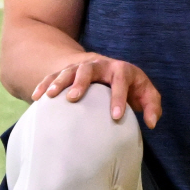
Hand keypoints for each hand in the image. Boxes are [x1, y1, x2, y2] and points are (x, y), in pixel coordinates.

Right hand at [32, 52, 162, 128]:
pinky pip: (53, 76)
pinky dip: (45, 85)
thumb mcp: (144, 92)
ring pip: (69, 70)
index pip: (122, 80)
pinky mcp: (67, 72)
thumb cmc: (129, 86)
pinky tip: (36, 98)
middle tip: (74, 99)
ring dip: (60, 82)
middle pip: (90, 68)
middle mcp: (100, 65)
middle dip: (82, 82)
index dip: (119, 98)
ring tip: (51, 97)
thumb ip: (151, 105)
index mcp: (121, 70)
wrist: (108, 69)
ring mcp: (81, 67)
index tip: (116, 117)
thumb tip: (153, 123)